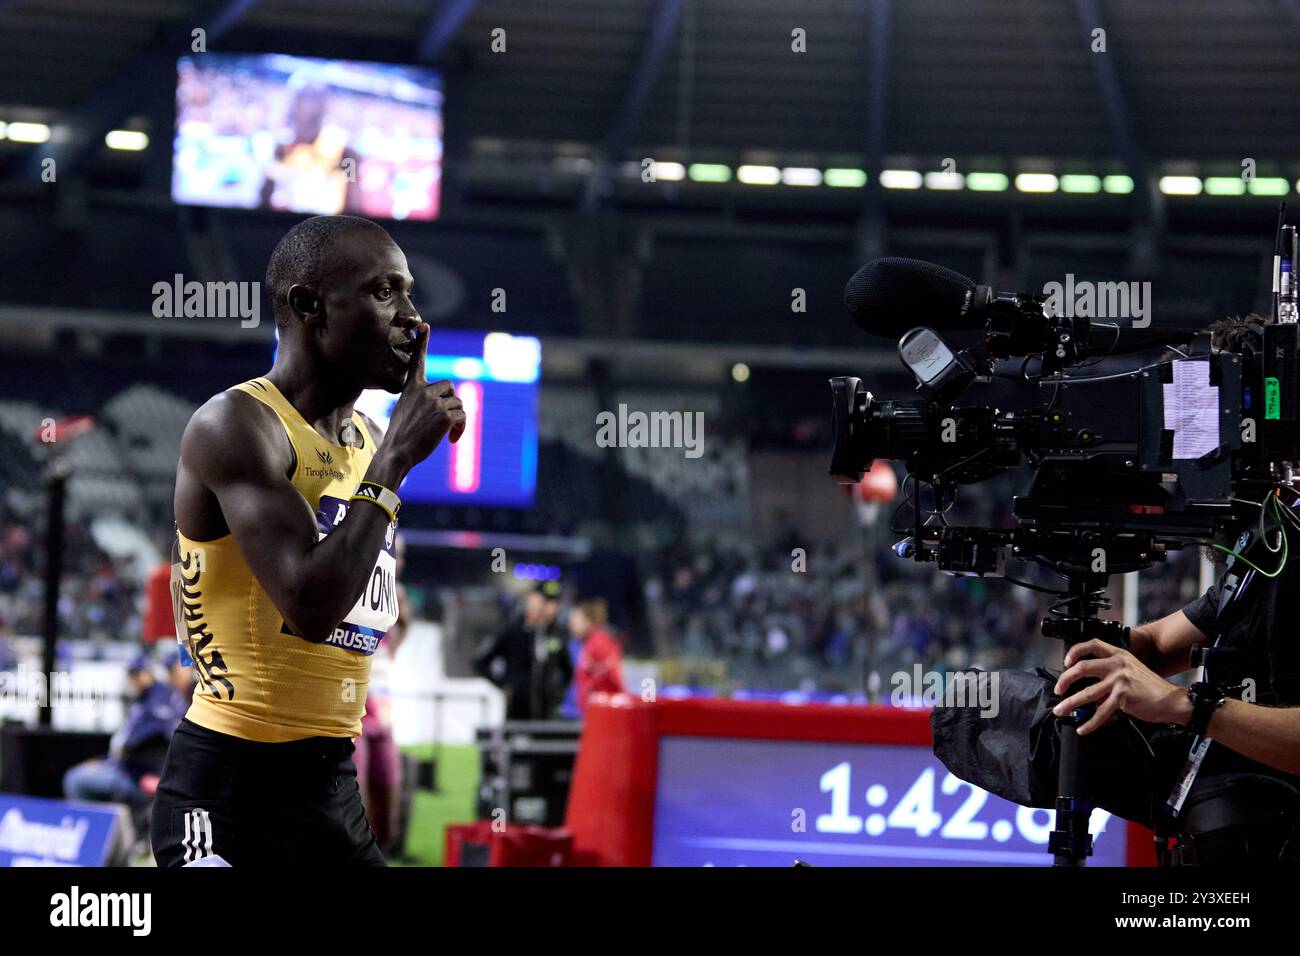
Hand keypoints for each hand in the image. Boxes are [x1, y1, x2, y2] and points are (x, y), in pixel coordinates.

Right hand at [382, 323, 466, 469]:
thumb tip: (442, 406)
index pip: (417, 360)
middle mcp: (423, 390)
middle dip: (450, 403)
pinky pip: (463, 416)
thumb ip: (421, 402)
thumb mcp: (405, 412)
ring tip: (445, 434)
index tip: (424, 325)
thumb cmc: (400, 437)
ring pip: (458, 403)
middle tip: (443, 421)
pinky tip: (451, 440)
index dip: (421, 342)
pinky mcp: (445, 414)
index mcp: (411, 388)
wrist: (397, 453)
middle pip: (449, 388)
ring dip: (456, 419)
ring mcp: (434, 401)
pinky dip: (461, 429)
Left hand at [1051, 639, 1191, 734]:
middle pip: (1082, 668)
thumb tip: (1086, 692)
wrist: (1171, 700)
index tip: (1066, 662)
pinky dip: (1090, 722)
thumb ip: (1109, 675)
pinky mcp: (1122, 696)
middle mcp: (1117, 664)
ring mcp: (1120, 679)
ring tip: (1061, 711)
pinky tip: (1083, 728)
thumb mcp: (1130, 672)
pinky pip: (1101, 711)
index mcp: (1119, 655)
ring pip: (1087, 693)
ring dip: (1070, 704)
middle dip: (1065, 681)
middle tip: (1058, 691)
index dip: (1076, 651)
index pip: (1093, 644)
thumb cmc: (1150, 688)